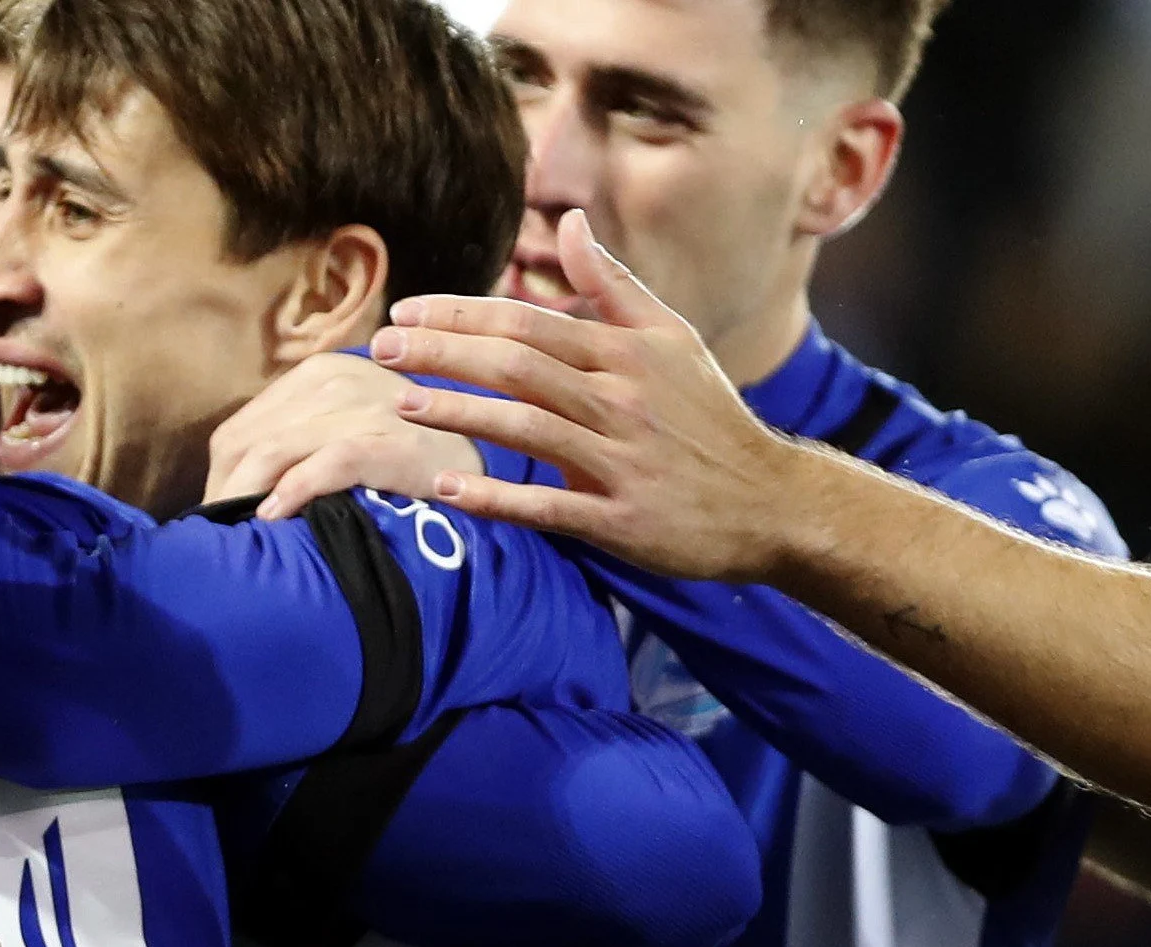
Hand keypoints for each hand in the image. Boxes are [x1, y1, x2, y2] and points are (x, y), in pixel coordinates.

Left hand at [203, 352, 484, 520]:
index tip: (216, 520)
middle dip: (227, 492)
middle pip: (251, 440)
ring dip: (247, 496)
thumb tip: (235, 485)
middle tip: (216, 541)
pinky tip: (274, 519)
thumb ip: (301, 441)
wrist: (485, 472)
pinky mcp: (389, 439)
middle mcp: (339, 377)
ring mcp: (366, 405)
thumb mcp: (349, 433)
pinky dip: (292, 493)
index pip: (245, 427)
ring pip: (277, 450)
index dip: (222, 476)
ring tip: (236, 538)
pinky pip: (325, 465)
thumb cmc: (408, 464)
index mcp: (322, 372)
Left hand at [371, 211, 812, 581]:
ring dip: (457, 413)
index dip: (461, 314)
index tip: (406, 312)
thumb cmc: (709, 417)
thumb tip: (569, 222)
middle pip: (515, 365)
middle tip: (380, 349)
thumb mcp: (672, 339)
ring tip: (400, 405)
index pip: (527, 321)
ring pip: (524, 428)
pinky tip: (444, 486)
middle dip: (441, 353)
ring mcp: (621, 462)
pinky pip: (547, 505)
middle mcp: (620, 400)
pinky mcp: (621, 520)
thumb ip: (612, 285)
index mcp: (626, 352)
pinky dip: (494, 496)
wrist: (770, 502)